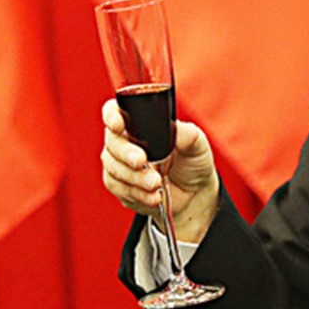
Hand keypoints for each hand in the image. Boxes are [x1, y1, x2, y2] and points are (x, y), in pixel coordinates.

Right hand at [99, 99, 216, 241]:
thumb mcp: (197, 145)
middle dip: (125, 153)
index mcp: (139, 123)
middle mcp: (125, 141)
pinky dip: (137, 193)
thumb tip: (175, 127)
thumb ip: (187, 134)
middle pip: (112, 142)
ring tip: (156, 183)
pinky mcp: (120, 186)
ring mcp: (119, 164)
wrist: (194, 195)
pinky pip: (119, 189)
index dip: (111, 115)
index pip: (115, 111)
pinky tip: (154, 196)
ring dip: (135, 177)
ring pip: (113, 167)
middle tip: (141, 161)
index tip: (118, 125)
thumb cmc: (193, 163)